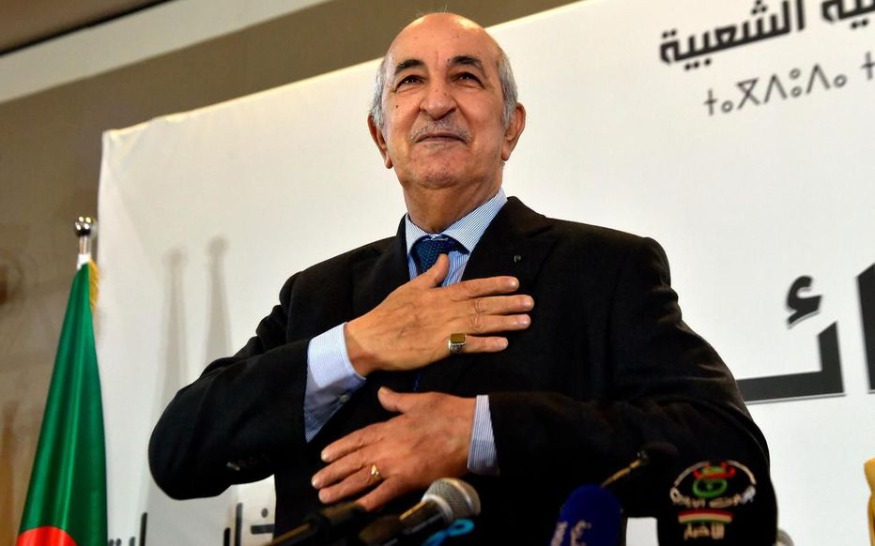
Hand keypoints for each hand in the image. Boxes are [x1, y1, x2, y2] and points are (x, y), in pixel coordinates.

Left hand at [311, 388, 474, 510]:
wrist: (470, 429)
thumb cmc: (447, 413)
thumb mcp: (418, 401)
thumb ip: (396, 401)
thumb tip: (381, 394)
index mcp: (389, 427)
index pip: (357, 439)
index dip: (340, 448)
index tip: (324, 456)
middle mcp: (387, 447)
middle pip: (354, 460)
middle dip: (333, 471)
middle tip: (316, 482)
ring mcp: (396, 465)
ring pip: (362, 478)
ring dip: (342, 488)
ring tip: (325, 496)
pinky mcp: (408, 480)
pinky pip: (384, 494)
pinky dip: (368, 502)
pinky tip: (355, 508)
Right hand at [345, 254, 533, 375]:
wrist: (371, 339)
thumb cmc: (388, 314)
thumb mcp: (410, 288)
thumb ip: (432, 274)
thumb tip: (445, 257)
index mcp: (439, 294)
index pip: (473, 286)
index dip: (495, 285)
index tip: (514, 283)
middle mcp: (445, 309)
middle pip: (483, 304)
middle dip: (508, 303)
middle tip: (530, 302)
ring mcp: (444, 329)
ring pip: (480, 323)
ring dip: (505, 322)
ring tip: (525, 321)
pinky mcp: (439, 348)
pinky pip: (467, 346)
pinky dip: (485, 345)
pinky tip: (503, 344)